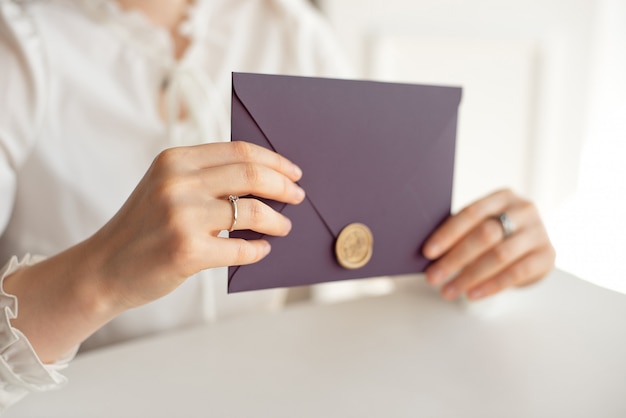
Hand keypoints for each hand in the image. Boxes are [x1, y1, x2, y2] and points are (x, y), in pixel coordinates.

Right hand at [87, 141, 304, 308]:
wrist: (104, 269)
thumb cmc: (143, 229)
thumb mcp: (165, 187)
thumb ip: (205, 178)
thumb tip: (264, 181)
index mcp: (175, 160)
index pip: (239, 151)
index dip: (274, 161)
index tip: (293, 172)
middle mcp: (177, 182)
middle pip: (251, 175)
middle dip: (283, 187)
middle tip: (298, 196)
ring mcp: (182, 216)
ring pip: (252, 212)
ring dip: (276, 220)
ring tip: (283, 226)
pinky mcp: (187, 251)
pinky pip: (241, 248)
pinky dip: (258, 249)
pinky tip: (262, 249)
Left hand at [422, 189, 555, 299]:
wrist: (532, 249)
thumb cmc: (498, 236)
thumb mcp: (481, 226)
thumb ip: (461, 233)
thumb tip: (428, 252)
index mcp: (503, 196)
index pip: (471, 213)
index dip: (448, 233)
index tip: (428, 252)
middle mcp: (523, 210)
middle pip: (485, 235)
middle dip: (455, 258)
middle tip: (433, 277)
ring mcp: (538, 232)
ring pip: (499, 256)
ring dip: (469, 276)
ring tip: (449, 290)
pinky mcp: (547, 255)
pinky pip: (517, 273)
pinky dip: (491, 286)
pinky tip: (472, 294)